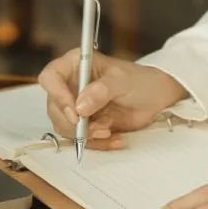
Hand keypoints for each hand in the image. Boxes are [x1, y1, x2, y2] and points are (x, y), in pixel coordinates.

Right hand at [38, 49, 186, 149]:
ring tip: (108, 130)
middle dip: (73, 122)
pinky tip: (115, 138)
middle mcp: (70, 86)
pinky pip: (80, 139)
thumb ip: (102, 90)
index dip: (57, 95)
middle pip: (54, 107)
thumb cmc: (140, 80)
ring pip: (64, 126)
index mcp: (75, 65)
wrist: (156, 98)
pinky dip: (96, 143)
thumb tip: (80, 107)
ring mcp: (76, 106)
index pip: (51, 78)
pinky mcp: (85, 124)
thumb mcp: (123, 80)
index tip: (74, 112)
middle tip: (96, 127)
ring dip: (85, 134)